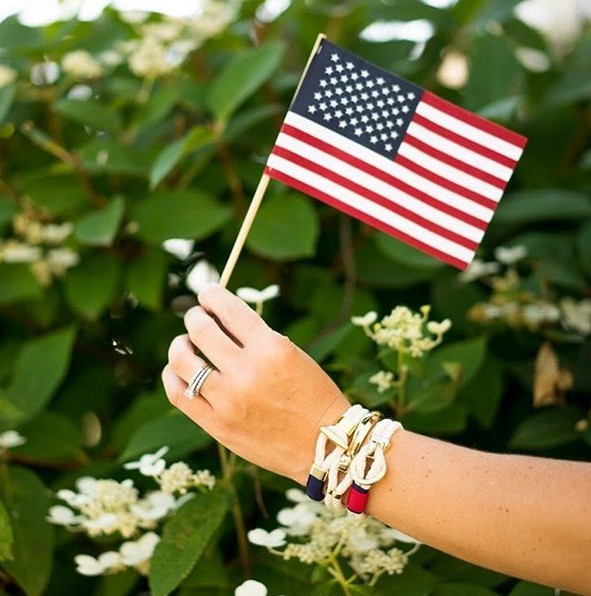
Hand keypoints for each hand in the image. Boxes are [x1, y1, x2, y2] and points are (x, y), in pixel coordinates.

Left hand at [161, 283, 350, 484]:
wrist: (324, 445)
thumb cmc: (312, 395)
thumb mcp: (292, 355)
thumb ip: (255, 338)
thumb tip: (218, 317)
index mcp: (272, 348)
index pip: (229, 309)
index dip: (212, 295)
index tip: (207, 293)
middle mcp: (247, 372)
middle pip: (201, 329)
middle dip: (195, 317)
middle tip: (197, 318)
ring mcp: (229, 400)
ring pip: (182, 359)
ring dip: (180, 344)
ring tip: (186, 344)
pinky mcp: (217, 425)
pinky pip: (178, 394)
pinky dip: (173, 375)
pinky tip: (179, 370)